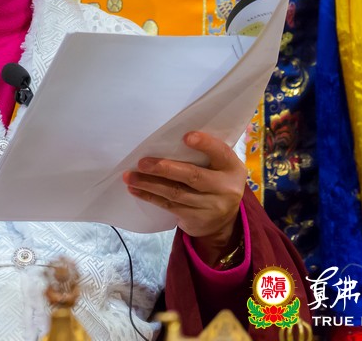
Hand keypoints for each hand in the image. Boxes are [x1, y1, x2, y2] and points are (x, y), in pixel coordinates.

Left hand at [123, 132, 244, 262]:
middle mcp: (225, 188)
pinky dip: (149, 197)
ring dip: (148, 184)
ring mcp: (210, 207)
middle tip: (142, 162)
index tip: (186, 137)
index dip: (205, 144)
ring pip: (175, 193)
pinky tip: (135, 190)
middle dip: (164, 168)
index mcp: (232, 168)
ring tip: (129, 177)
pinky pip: (169, 206)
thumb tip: (168, 139)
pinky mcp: (195, 219)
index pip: (221, 152)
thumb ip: (205, 154)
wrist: (224, 223)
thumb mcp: (220, 167)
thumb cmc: (216, 182)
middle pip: (192, 176)